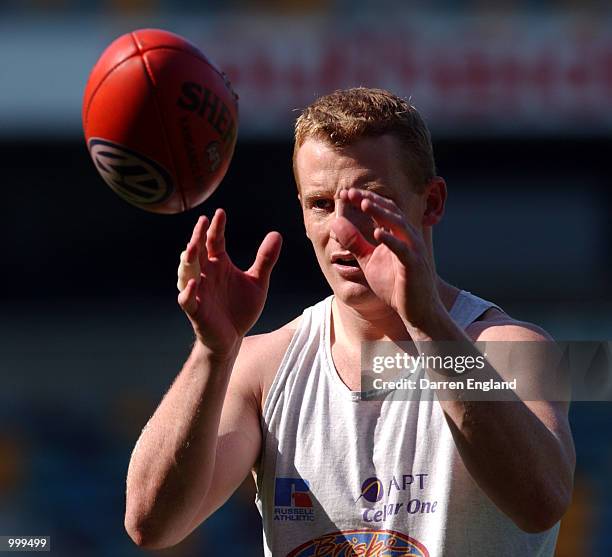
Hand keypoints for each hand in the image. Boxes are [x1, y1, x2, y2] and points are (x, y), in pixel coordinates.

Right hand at [177, 209, 281, 354]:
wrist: (233, 338)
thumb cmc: (240, 308)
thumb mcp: (257, 282)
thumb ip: (265, 259)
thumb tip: (276, 234)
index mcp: (218, 264)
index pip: (214, 241)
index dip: (216, 227)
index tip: (220, 212)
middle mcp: (206, 274)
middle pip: (197, 251)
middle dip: (197, 237)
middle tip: (202, 222)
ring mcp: (199, 292)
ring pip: (186, 273)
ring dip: (187, 261)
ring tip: (191, 248)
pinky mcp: (197, 311)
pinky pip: (187, 300)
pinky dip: (188, 292)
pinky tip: (193, 283)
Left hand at [331, 188, 441, 328]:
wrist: (416, 311)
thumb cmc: (395, 285)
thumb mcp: (368, 262)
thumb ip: (354, 243)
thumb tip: (335, 223)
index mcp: (397, 235)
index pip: (382, 210)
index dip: (364, 199)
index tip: (345, 193)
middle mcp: (408, 237)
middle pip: (391, 211)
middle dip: (370, 200)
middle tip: (350, 191)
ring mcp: (413, 250)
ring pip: (399, 225)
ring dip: (382, 213)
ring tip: (364, 204)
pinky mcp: (414, 265)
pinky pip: (403, 250)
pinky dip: (391, 240)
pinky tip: (377, 233)